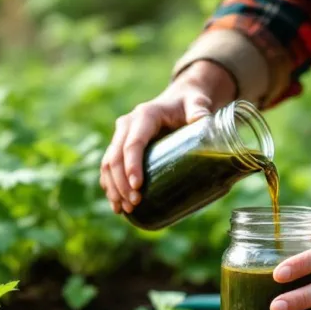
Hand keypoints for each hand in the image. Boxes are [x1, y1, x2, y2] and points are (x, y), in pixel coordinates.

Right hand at [100, 61, 236, 213]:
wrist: (179, 99)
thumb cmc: (189, 102)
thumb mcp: (196, 102)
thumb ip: (199, 110)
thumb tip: (202, 121)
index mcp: (145, 115)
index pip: (133, 143)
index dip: (132, 166)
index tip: (137, 187)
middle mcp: (127, 124)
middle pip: (116, 157)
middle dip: (121, 183)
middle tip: (135, 203)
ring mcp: (121, 136)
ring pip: (108, 164)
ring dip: (114, 188)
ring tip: (124, 209)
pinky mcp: (121, 147)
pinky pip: (109, 168)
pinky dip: (110, 186)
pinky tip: (116, 204)